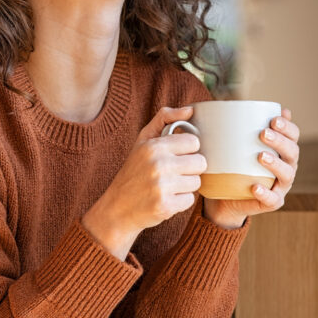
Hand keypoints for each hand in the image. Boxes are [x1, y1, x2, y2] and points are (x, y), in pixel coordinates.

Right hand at [82, 106, 206, 258]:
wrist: (117, 208)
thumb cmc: (133, 171)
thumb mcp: (143, 141)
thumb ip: (165, 119)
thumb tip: (190, 109)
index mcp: (154, 146)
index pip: (194, 142)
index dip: (188, 150)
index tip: (176, 155)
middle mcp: (158, 164)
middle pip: (200, 163)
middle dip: (190, 169)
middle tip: (174, 173)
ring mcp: (162, 186)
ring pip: (197, 182)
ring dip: (186, 186)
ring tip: (168, 186)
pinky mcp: (165, 206)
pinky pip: (190, 200)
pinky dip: (180, 201)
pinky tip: (166, 199)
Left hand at [204, 108, 300, 228]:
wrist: (225, 196)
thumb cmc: (232, 164)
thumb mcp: (233, 144)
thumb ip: (234, 126)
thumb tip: (226, 103)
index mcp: (281, 149)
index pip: (293, 135)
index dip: (287, 126)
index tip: (273, 119)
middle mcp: (286, 166)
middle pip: (292, 152)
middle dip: (280, 141)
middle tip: (263, 134)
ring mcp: (281, 186)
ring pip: (287, 174)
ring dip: (276, 164)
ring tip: (260, 156)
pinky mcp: (272, 202)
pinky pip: (272, 199)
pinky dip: (265, 193)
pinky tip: (255, 187)